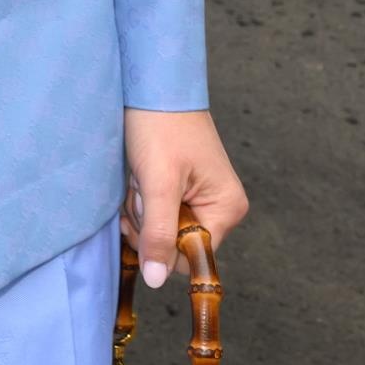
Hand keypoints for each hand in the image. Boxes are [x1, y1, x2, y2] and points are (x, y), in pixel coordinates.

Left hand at [122, 107, 246, 288]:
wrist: (151, 84)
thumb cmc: (160, 126)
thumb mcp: (157, 182)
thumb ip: (158, 232)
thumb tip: (157, 280)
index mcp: (227, 209)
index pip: (191, 257)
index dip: (162, 244)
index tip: (144, 214)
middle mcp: (219, 207)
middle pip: (174, 244)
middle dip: (148, 223)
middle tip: (140, 189)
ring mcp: (199, 198)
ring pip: (160, 229)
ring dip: (141, 209)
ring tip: (140, 177)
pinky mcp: (179, 188)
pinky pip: (156, 212)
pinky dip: (141, 200)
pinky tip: (138, 178)